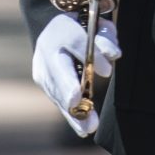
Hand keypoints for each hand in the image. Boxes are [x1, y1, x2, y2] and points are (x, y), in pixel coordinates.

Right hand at [32, 13, 121, 136]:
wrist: (60, 29)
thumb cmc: (87, 28)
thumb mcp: (100, 26)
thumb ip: (106, 38)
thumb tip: (113, 56)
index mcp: (63, 27)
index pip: (77, 41)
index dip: (92, 56)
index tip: (107, 72)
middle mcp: (47, 46)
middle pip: (58, 68)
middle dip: (68, 87)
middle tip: (76, 102)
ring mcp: (41, 65)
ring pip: (56, 89)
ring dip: (72, 109)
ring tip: (88, 126)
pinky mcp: (42, 80)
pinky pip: (56, 98)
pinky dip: (70, 114)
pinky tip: (82, 127)